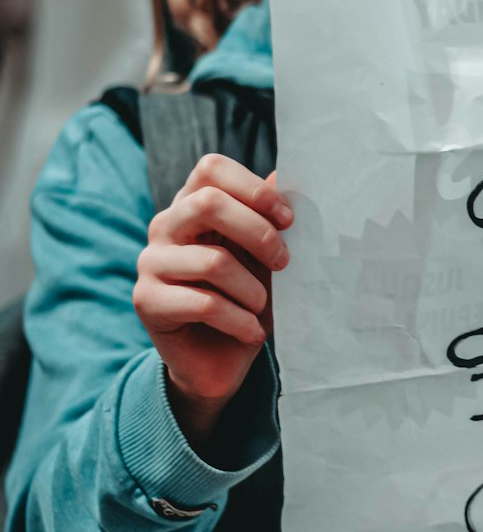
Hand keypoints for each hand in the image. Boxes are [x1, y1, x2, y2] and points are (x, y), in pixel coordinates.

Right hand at [134, 154, 291, 449]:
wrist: (219, 362)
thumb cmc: (245, 300)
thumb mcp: (264, 257)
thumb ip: (270, 218)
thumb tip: (283, 175)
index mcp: (192, 205)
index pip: (211, 168)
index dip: (253, 188)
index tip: (288, 219)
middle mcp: (165, 226)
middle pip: (208, 203)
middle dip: (259, 234)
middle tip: (284, 263)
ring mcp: (150, 262)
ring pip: (212, 261)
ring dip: (253, 290)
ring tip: (261, 307)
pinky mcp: (146, 301)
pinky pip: (204, 303)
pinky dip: (240, 321)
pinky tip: (252, 332)